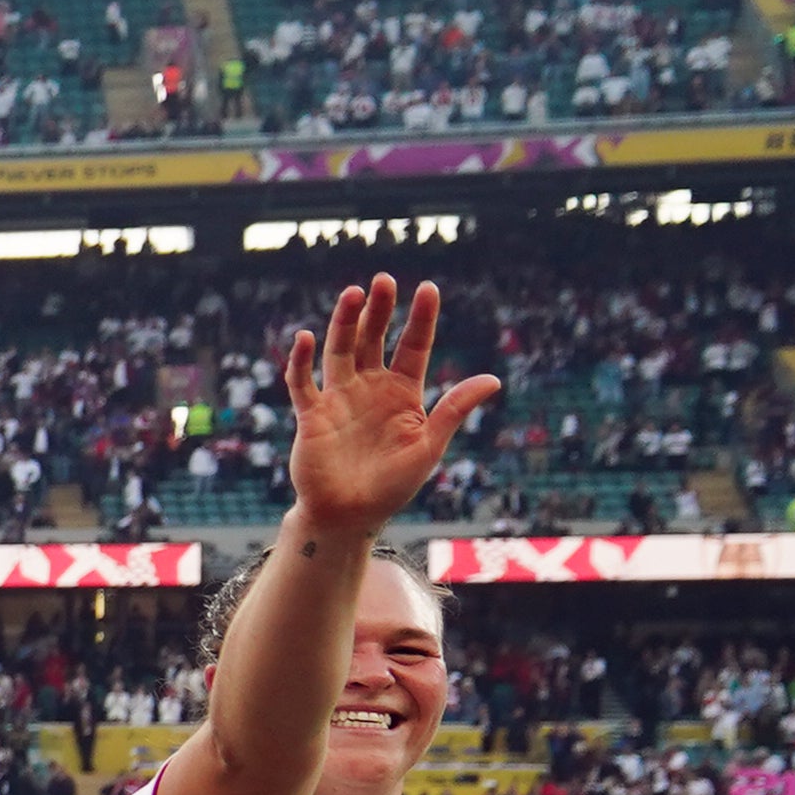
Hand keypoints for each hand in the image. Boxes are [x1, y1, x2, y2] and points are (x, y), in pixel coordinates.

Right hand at [281, 274, 500, 539]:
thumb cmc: (393, 485)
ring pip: (340, 350)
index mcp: (403, 393)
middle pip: (374, 338)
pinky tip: (306, 338)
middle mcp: (370, 388)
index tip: (427, 288)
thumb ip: (454, 409)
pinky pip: (302, 382)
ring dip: (344, 322)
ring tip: (353, 293)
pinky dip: (301, 360)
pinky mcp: (310, 414)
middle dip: (380, 310)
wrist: (349, 515)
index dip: (420, 318)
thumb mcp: (430, 446)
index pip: (413, 346)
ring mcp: (339, 398)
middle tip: (384, 280)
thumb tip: (494, 379)